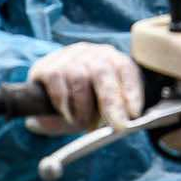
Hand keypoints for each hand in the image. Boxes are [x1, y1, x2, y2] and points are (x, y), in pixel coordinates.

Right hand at [23, 43, 144, 135]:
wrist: (48, 97)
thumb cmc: (84, 102)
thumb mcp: (103, 105)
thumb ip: (114, 111)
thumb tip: (124, 125)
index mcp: (111, 59)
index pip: (125, 69)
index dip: (131, 91)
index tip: (134, 113)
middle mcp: (91, 53)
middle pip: (103, 73)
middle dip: (112, 103)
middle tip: (117, 126)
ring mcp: (68, 57)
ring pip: (79, 79)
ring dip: (83, 108)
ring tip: (83, 123)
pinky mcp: (47, 66)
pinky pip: (57, 84)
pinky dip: (63, 103)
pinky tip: (66, 114)